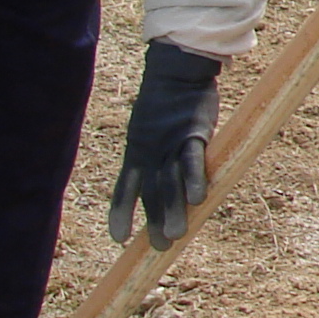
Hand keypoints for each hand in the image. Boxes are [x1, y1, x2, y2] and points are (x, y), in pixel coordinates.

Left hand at [109, 41, 221, 243]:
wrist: (177, 70)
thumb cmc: (166, 100)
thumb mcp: (149, 127)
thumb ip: (156, 151)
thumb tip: (167, 176)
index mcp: (136, 151)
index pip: (124, 188)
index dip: (120, 213)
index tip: (119, 239)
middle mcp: (149, 151)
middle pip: (151, 191)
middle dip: (153, 221)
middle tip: (160, 247)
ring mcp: (170, 143)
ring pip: (170, 182)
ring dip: (172, 210)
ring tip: (175, 236)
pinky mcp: (193, 133)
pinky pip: (193, 160)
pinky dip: (195, 179)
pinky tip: (199, 199)